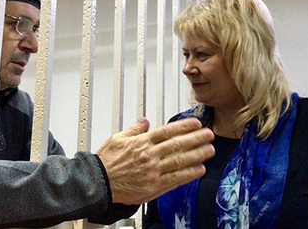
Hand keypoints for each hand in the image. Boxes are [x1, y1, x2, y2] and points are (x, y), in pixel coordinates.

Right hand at [96, 117, 214, 204]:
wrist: (98, 183)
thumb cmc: (106, 162)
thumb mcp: (117, 138)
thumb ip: (134, 129)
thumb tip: (144, 121)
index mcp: (141, 142)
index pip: (168, 131)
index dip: (184, 126)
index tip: (196, 124)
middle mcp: (149, 156)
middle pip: (177, 144)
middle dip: (196, 139)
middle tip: (209, 135)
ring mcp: (153, 171)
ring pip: (179, 161)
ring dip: (197, 154)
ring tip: (209, 150)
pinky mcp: (154, 186)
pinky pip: (175, 179)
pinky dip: (189, 174)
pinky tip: (199, 169)